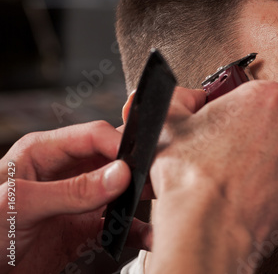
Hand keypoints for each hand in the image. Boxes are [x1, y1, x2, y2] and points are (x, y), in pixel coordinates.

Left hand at [0, 121, 149, 273]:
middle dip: (139, 167)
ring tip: (163, 204)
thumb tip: (119, 174)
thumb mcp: (21, 205)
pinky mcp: (84, 228)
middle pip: (114, 159)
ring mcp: (79, 200)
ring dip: (142, 198)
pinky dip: (134, 229)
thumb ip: (72, 190)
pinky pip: (117, 224)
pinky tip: (147, 235)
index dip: (119, 145)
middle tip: (161, 178)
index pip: (94, 135)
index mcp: (47, 151)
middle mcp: (68, 171)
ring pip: (121, 190)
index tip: (138, 162)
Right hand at [148, 82, 277, 272]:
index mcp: (265, 96)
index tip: (226, 127)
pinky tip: (252, 194)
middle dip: (257, 134)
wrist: (206, 226)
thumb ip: (180, 98)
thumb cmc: (190, 175)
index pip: (256, 94)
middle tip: (230, 153)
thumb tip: (189, 98)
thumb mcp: (167, 121)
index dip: (238, 111)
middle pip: (277, 122)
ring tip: (239, 177)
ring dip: (269, 160)